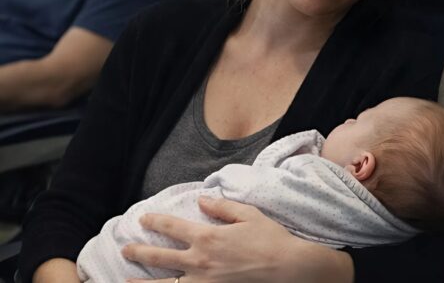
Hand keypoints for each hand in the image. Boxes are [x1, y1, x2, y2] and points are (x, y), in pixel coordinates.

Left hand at [123, 196, 352, 282]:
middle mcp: (199, 261)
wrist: (286, 267)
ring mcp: (203, 282)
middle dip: (139, 252)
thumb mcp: (248, 214)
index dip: (155, 222)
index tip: (143, 220)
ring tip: (127, 280)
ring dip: (142, 282)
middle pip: (160, 257)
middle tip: (125, 250)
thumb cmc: (270, 238)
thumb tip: (201, 201)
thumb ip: (221, 207)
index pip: (172, 227)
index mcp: (207, 237)